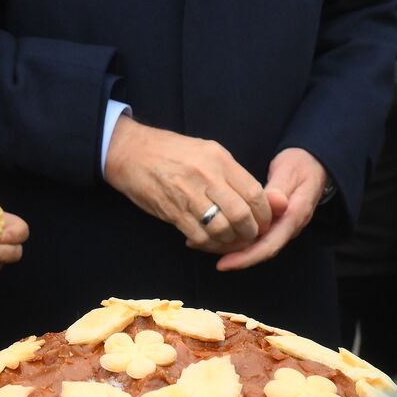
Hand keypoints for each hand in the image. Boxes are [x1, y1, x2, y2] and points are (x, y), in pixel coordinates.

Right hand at [105, 118, 271, 254]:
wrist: (131, 152)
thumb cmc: (171, 151)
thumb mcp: (207, 151)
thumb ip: (232, 173)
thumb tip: (259, 198)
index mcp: (220, 159)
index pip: (255, 192)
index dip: (265, 214)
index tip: (264, 222)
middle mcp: (207, 176)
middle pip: (242, 215)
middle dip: (251, 232)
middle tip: (249, 237)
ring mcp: (189, 194)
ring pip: (222, 230)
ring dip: (230, 242)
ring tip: (230, 242)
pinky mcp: (172, 211)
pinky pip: (199, 236)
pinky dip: (208, 245)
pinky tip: (208, 242)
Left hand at [217, 148, 326, 270]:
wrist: (313, 163)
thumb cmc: (300, 165)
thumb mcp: (290, 171)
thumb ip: (280, 188)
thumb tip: (275, 202)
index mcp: (294, 215)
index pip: (270, 244)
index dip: (247, 256)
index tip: (224, 263)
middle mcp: (288, 226)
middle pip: (261, 249)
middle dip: (235, 256)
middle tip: (206, 253)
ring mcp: (282, 225)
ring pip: (257, 245)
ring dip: (233, 248)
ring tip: (202, 243)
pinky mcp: (274, 222)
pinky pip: (256, 235)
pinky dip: (237, 236)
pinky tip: (216, 232)